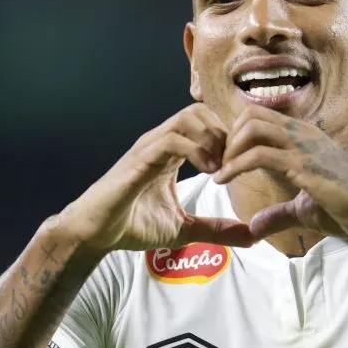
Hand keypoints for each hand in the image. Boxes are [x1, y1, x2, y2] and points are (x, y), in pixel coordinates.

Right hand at [59, 103, 254, 252]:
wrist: (96, 233)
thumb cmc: (133, 225)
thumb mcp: (185, 229)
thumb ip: (217, 229)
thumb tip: (252, 237)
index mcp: (171, 151)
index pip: (206, 122)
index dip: (228, 138)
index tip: (240, 164)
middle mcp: (160, 142)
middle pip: (200, 110)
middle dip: (223, 133)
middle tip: (233, 162)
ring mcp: (149, 147)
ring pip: (188, 117)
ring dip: (212, 138)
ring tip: (221, 167)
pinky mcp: (139, 160)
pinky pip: (172, 139)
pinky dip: (197, 150)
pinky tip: (209, 172)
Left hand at [212, 105, 347, 240]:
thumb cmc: (345, 207)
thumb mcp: (304, 210)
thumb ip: (278, 214)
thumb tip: (253, 226)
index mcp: (302, 137)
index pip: (260, 117)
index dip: (236, 135)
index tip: (225, 160)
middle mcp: (302, 134)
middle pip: (251, 115)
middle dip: (228, 138)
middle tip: (219, 165)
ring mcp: (303, 146)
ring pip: (253, 127)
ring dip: (230, 149)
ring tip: (221, 172)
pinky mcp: (303, 164)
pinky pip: (259, 155)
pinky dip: (235, 166)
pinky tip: (224, 180)